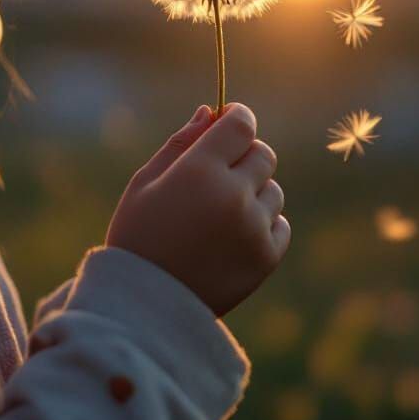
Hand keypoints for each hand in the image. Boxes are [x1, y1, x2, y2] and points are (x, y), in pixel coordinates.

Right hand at [104, 102, 290, 317]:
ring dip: (254, 193)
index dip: (238, 117)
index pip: (242, 124)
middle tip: (219, 175)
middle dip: (245, 156)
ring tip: (219, 215)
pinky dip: (262, 225)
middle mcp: (233, 195)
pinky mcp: (266, 257)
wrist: (143, 308)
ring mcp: (253, 228)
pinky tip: (231, 237)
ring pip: (273, 189)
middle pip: (263, 154)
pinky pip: (280, 224)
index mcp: (199, 171)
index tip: (229, 122)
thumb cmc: (138, 236)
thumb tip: (211, 111)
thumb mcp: (146, 182)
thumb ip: (181, 143)